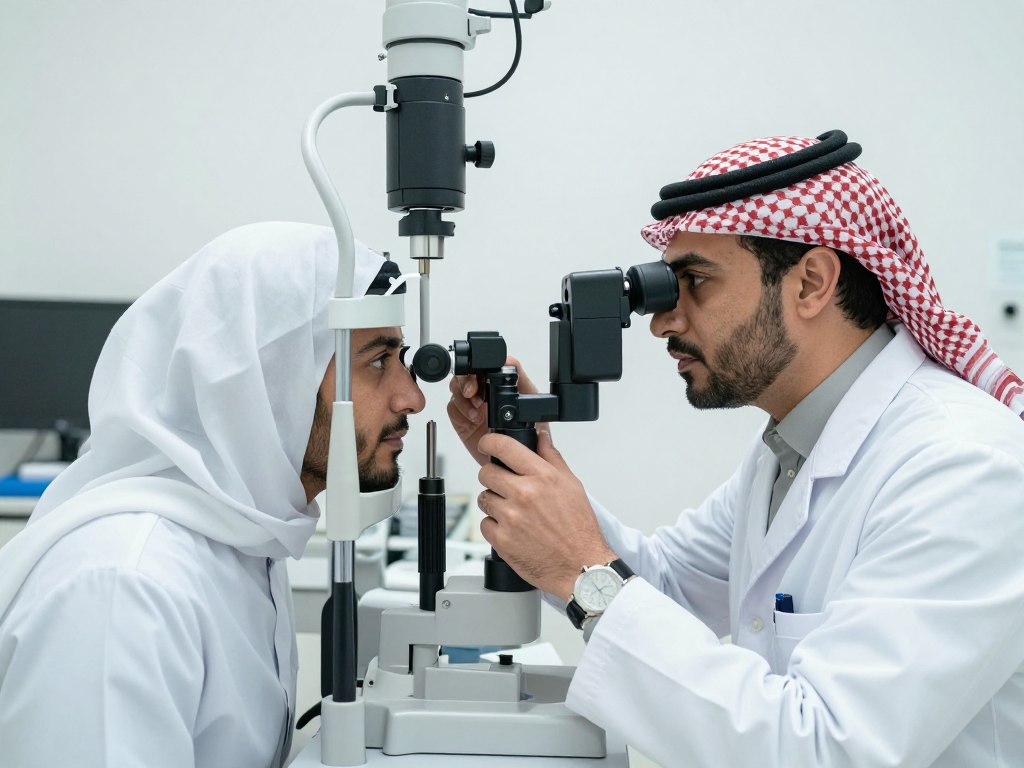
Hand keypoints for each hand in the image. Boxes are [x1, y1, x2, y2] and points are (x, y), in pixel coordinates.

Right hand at [447, 357, 541, 466]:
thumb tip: (511, 362)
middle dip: (465, 382)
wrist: (516, 464)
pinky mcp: (463, 421)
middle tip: (472, 393)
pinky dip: (459, 412)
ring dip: (462, 397)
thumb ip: (522, 382)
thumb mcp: (532, 405)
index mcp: (501, 387)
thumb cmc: (530, 436)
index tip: (479, 379)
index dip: (477, 368)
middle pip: (466, 376)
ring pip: (456, 390)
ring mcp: (473, 407)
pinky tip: (471, 420)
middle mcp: (485, 394)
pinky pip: (453, 409)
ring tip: (475, 411)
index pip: (483, 367)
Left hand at [476, 428, 616, 601]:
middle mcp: (524, 494)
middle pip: (486, 472)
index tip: (487, 444)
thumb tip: (542, 434)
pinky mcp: (502, 540)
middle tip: (507, 487)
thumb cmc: (579, 528)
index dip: (489, 442)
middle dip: (494, 477)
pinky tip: (513, 530)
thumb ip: (551, 457)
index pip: (503, 447)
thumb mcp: (571, 485)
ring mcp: (511, 518)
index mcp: (542, 476)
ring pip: (484, 498)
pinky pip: (485, 524)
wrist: (580, 566)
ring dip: (495, 504)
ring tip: (516, 513)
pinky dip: (495, 527)